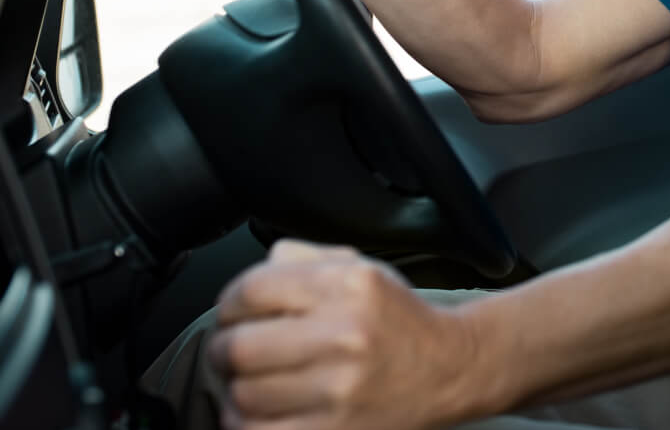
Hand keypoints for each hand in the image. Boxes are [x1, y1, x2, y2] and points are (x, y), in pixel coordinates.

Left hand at [208, 241, 480, 429]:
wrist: (446, 368)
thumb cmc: (398, 318)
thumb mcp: (362, 268)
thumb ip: (307, 258)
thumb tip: (258, 269)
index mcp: (349, 285)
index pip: (254, 289)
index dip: (229, 300)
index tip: (231, 310)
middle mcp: (345, 334)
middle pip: (241, 345)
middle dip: (222, 346)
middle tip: (229, 346)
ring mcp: (339, 389)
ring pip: (244, 395)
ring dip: (233, 388)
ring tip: (245, 378)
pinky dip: (243, 422)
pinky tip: (256, 409)